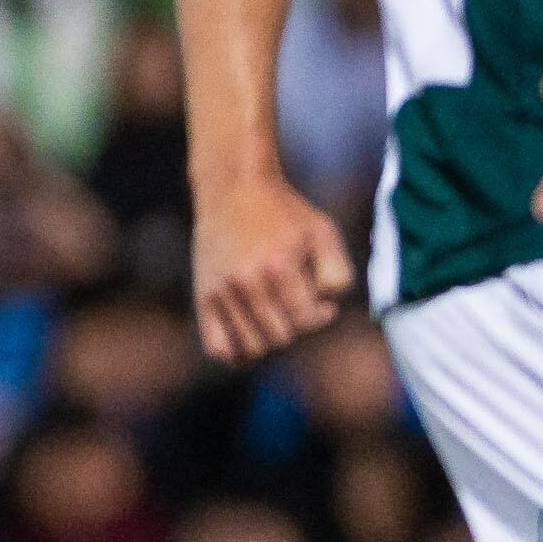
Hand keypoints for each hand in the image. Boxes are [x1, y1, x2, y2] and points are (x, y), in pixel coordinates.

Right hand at [192, 169, 353, 362]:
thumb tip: (326, 306)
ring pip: (252, 347)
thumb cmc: (285, 212)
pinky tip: (250, 334)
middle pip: (280, 338)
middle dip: (296, 326)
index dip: (321, 316)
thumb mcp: (323, 231)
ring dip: (270, 339)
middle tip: (297, 305)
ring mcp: (221, 291)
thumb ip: (339, 272)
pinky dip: (236, 352)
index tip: (322, 303)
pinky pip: (216, 347)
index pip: (305, 320)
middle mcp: (246, 282)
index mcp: (278, 266)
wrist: (233, 188)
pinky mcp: (203, 296)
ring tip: (276, 317)